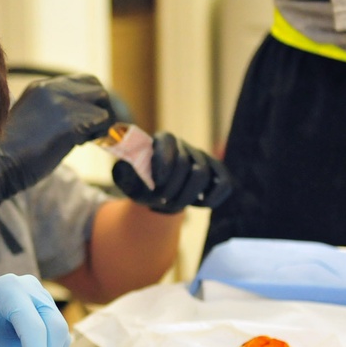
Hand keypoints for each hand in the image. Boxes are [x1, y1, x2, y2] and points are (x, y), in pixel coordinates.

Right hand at [0, 74, 115, 211]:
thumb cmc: (11, 153)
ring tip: (80, 140)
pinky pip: (101, 121)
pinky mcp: (70, 121)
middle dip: (100, 107)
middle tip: (92, 129)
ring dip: (98, 124)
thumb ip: (54, 112)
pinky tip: (78, 145)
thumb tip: (82, 118)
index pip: (80, 82)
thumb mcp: (32, 120)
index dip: (88, 101)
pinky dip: (96, 134)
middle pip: (95, 86)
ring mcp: (61, 103)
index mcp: (40, 88)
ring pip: (102, 103)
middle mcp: (52, 88)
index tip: (84, 120)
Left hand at [112, 131, 232, 213]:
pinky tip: (199, 204)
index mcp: (161, 141)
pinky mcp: (216, 172)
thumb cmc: (141, 184)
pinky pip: (223, 184)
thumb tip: (124, 167)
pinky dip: (212, 197)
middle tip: (161, 202)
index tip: (156, 183)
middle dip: (172, 187)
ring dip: (187, 195)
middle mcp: (184, 146)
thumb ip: (122, 173)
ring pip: (202, 174)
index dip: (163, 162)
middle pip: (185, 163)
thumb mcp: (126, 179)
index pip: (167, 142)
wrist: (158, 193)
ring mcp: (202, 158)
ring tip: (174, 205)